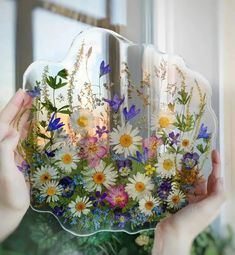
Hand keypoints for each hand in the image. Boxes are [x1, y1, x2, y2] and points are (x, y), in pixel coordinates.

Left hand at [0, 89, 31, 241]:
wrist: (10, 210)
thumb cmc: (7, 194)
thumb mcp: (6, 173)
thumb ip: (5, 151)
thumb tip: (12, 131)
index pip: (2, 122)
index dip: (11, 107)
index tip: (22, 93)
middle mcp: (2, 146)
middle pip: (7, 122)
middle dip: (17, 107)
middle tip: (28, 94)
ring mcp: (9, 151)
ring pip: (14, 128)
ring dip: (22, 115)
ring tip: (32, 104)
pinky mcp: (16, 156)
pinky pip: (21, 138)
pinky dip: (27, 128)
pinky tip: (32, 123)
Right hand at [152, 150, 225, 254]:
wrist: (172, 234)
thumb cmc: (191, 221)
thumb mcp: (208, 207)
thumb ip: (218, 194)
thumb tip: (219, 179)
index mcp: (213, 202)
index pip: (217, 180)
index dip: (216, 165)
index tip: (214, 151)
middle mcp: (205, 201)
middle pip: (208, 181)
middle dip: (206, 168)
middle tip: (200, 155)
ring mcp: (193, 202)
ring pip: (195, 184)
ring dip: (192, 175)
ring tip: (187, 163)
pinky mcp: (182, 203)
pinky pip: (185, 189)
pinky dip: (183, 182)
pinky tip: (178, 176)